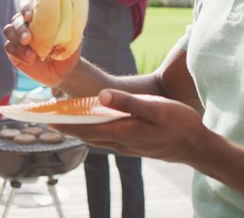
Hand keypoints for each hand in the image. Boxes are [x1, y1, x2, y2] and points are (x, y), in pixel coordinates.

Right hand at [3, 0, 79, 86]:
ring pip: (9, 31)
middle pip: (16, 19)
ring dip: (17, 40)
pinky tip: (30, 60)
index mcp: (38, 15)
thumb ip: (67, 25)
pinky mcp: (14, 51)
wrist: (64, 70)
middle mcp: (26, 24)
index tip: (29, 16)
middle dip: (20, 28)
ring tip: (31, 54)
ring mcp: (18, 37)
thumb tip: (69, 13)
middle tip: (28, 39)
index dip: (25, 7)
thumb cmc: (69, 49)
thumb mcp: (72, 36)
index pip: (26, 5)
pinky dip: (17, 53)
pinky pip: (9, 47)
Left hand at [53, 89, 208, 163]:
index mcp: (123, 131)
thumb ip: (128, 103)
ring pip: (96, 138)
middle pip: (86, 134)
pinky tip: (93, 124)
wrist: (197, 146)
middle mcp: (121, 141)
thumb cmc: (179, 123)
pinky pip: (106, 139)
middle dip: (66, 125)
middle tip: (47, 116)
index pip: (85, 128)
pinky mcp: (133, 144)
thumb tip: (101, 96)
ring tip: (65, 118)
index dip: (64, 122)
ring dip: (79, 128)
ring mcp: (127, 145)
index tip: (45, 117)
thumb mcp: (156, 108)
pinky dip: (94, 131)